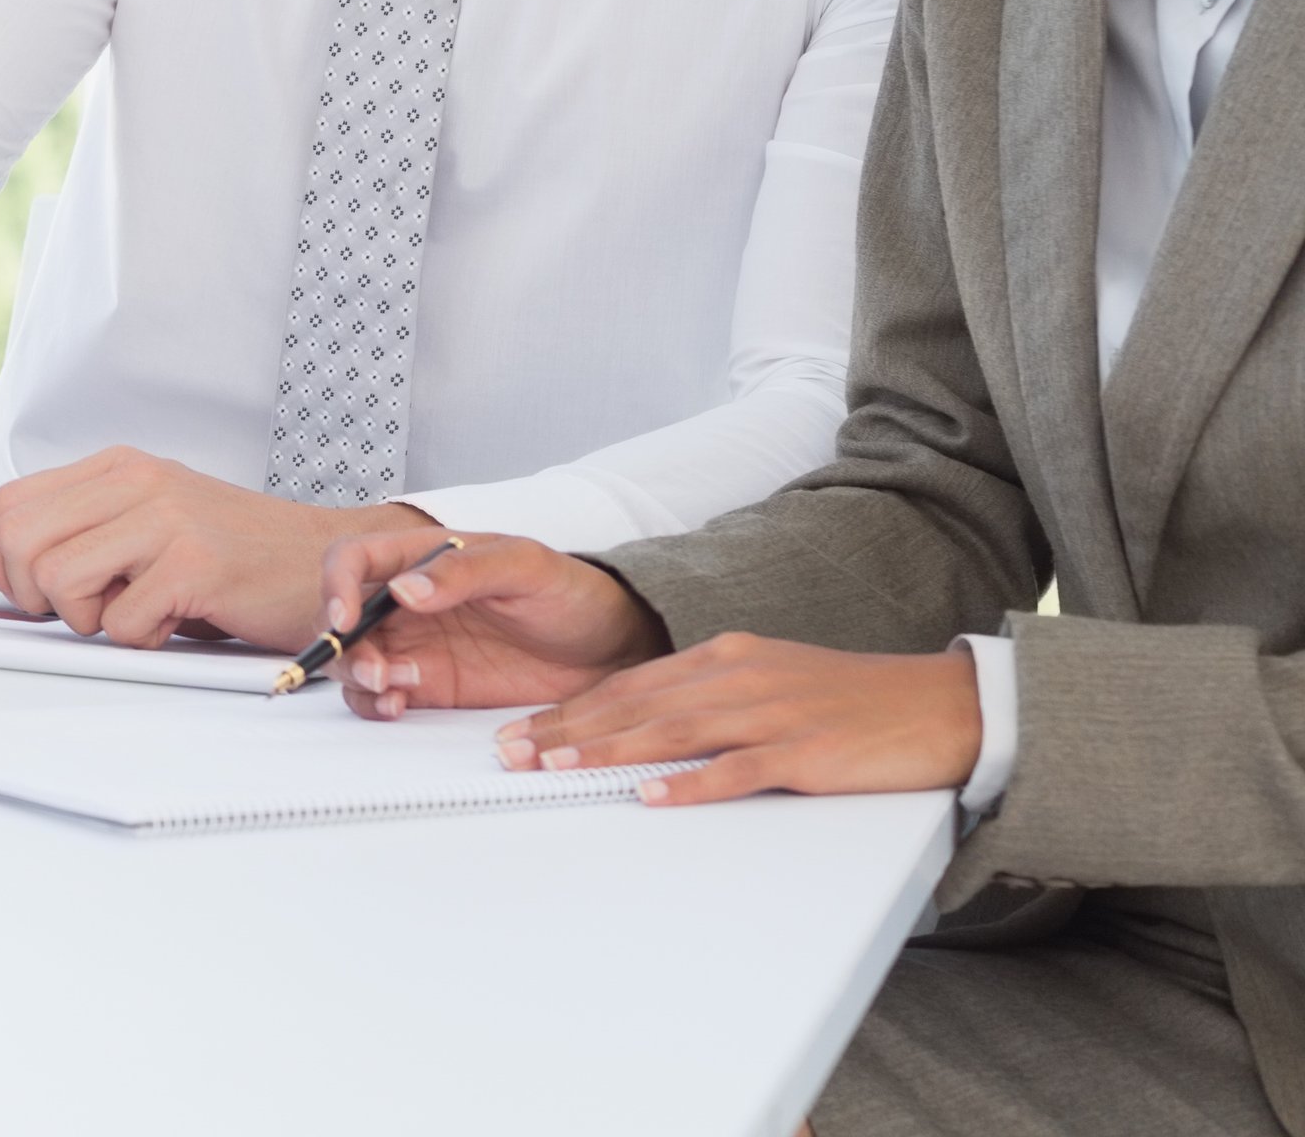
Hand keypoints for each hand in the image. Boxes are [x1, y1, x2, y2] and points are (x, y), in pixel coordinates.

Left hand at [0, 448, 433, 651]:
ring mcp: (166, 519)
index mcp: (117, 469)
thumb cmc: (234, 558)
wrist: (325, 562)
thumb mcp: (147, 530)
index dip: (1, 562)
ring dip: (89, 620)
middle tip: (82, 611)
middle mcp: (136, 482)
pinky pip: (120, 623)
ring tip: (137, 612)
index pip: (9, 506)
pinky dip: (141, 640)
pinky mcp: (194, 564)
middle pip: (19, 542)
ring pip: (58, 581)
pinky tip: (178, 621)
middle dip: (33, 596)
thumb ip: (82, 544)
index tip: (28, 594)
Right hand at [325, 529, 670, 718]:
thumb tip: (405, 589)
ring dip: (356, 677)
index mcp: (423, 557)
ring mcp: (415, 644)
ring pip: (353, 659)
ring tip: (395, 690)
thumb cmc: (572, 592)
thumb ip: (466, 571)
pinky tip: (398, 707)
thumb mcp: (527, 567)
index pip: (353, 559)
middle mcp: (408, 600)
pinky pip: (381, 696)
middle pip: (339, 616)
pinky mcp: (430, 685)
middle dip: (342, 646)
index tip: (345, 618)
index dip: (335, 585)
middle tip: (377, 672)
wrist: (611, 648)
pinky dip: (375, 705)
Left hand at [491, 635, 984, 805]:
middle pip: (636, 704)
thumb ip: (710, 697)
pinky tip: (652, 795)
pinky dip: (692, 783)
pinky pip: (739, 768)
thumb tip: (648, 725)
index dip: (572, 708)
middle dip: (568, 729)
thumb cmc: (853, 699)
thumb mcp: (770, 680)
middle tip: (511, 752)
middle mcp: (739, 676)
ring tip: (557, 767)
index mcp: (726, 657)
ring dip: (609, 750)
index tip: (522, 730)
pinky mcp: (806, 751)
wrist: (941, 704)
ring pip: (673, 731)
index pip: (630, 683)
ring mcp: (771, 712)